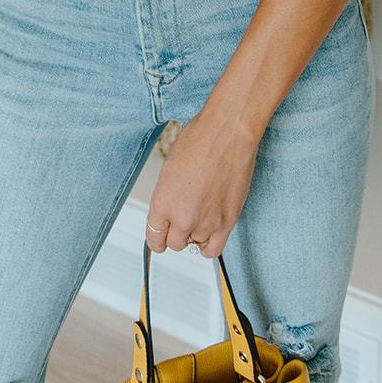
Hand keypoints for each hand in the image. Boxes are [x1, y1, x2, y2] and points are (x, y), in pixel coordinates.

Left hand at [145, 110, 258, 259]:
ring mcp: (206, 223)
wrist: (228, 132)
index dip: (157, 236)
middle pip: (174, 244)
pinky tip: (210, 232)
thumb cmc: (199, 139)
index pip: (154, 238)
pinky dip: (210, 245)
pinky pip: (214, 250)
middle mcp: (182, 218)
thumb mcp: (169, 167)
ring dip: (195, 235)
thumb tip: (171, 207)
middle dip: (176, 233)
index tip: (161, 234)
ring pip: (194, 246)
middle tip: (182, 219)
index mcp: (162, 203)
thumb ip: (167, 194)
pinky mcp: (227, 223)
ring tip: (199, 216)